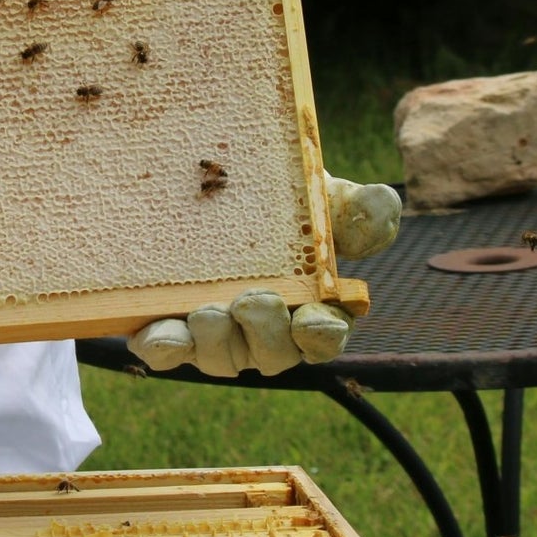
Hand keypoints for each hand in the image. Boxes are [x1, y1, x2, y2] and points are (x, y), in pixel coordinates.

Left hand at [127, 173, 400, 377]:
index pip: (324, 337)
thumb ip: (357, 206)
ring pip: (221, 359)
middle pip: (273, 356)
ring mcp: (217, 333)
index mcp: (311, 307)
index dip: (320, 336)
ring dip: (215, 341)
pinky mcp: (170, 326)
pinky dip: (165, 347)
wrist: (210, 178)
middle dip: (264, 335)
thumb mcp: (321, 196)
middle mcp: (265, 330)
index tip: (312, 318)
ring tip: (206, 311)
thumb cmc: (280, 198)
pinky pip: (167, 353)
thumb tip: (381, 203)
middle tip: (250, 301)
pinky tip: (156, 332)